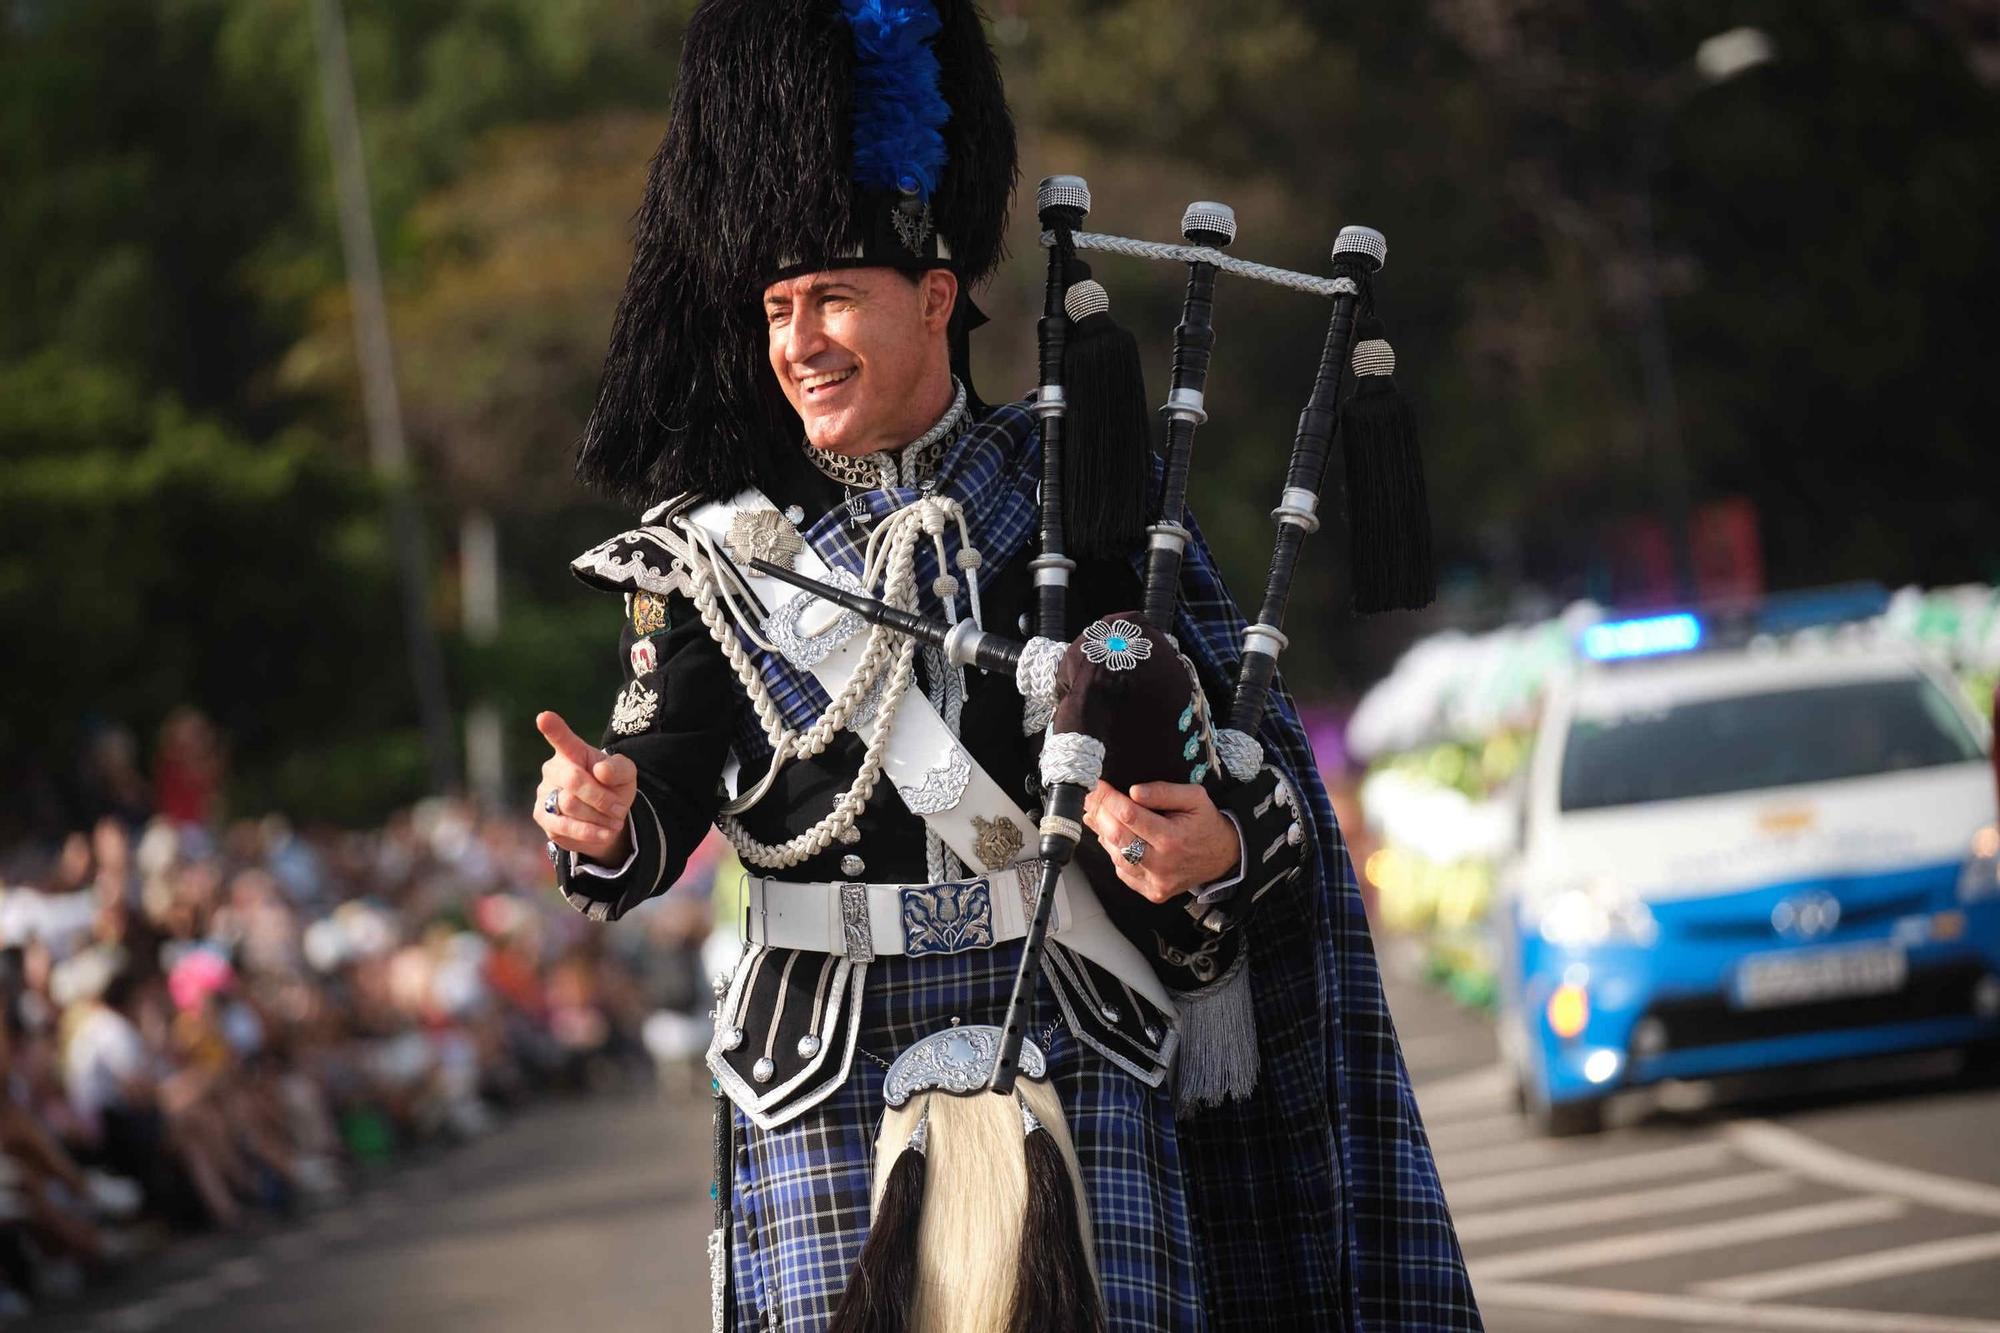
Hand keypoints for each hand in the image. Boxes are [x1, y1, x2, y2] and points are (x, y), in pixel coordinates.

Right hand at [533, 711, 637, 865]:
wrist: (606, 819)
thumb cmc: (613, 788)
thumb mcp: (626, 775)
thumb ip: (618, 768)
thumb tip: (600, 771)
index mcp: (573, 752)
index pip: (562, 739)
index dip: (552, 728)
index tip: (544, 717)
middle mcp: (553, 769)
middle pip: (573, 780)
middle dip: (601, 797)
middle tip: (620, 809)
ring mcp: (544, 793)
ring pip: (570, 805)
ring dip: (598, 816)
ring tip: (613, 821)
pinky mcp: (542, 817)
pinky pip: (564, 826)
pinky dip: (589, 832)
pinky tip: (604, 833)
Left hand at [1081, 780, 1238, 903]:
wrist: (1224, 857)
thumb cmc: (1206, 824)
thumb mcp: (1194, 797)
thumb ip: (1164, 792)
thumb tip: (1133, 791)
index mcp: (1172, 838)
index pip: (1129, 816)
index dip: (1108, 799)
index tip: (1098, 786)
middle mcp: (1161, 864)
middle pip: (1116, 836)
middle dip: (1099, 813)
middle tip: (1091, 798)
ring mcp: (1155, 881)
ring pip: (1115, 855)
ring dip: (1103, 832)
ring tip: (1100, 814)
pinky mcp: (1151, 891)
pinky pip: (1122, 870)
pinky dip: (1115, 851)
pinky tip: (1117, 837)